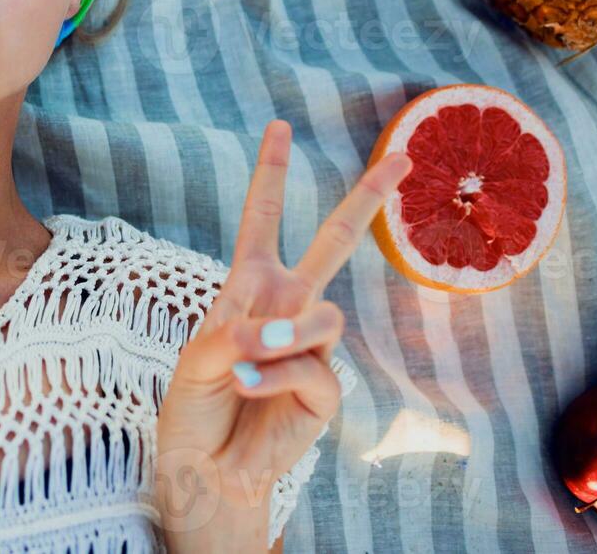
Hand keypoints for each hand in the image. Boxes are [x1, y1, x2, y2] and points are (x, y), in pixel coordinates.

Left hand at [153, 120, 411, 549]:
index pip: (262, 221)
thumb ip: (234, 327)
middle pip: (334, 242)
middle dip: (367, 198)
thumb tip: (279, 323)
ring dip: (283, 335)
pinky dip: (274, 375)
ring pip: (326, 314)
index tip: (278, 128)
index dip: (270, 175)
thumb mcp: (196, 355)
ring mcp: (311, 346)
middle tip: (403, 158)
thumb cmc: (194, 407)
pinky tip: (248, 387)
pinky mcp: (326, 390)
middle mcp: (286, 306)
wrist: (204, 467)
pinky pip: (313, 366)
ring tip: (244, 361)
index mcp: (249, 286)